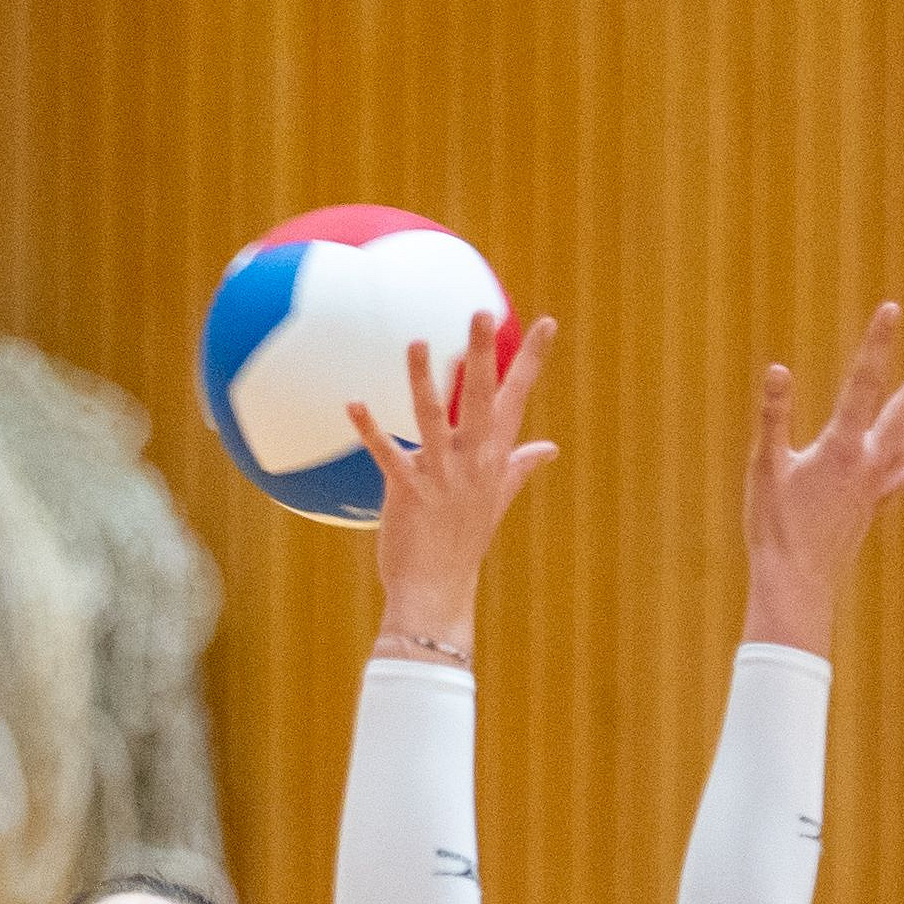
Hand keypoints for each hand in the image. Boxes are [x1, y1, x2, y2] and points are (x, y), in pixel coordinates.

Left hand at [349, 312, 557, 658]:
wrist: (438, 590)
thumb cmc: (464, 543)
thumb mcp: (497, 501)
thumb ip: (520, 467)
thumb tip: (550, 448)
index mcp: (493, 458)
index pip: (518, 399)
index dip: (532, 360)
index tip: (547, 322)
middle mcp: (472, 462)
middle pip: (482, 398)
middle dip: (484, 354)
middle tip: (482, 312)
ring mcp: (441, 476)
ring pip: (433, 419)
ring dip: (423, 381)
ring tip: (417, 342)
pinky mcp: (409, 492)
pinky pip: (388, 456)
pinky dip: (370, 430)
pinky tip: (353, 402)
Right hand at [741, 302, 903, 653]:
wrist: (795, 583)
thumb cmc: (773, 527)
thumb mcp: (765, 467)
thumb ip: (773, 416)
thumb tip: (777, 369)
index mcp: (842, 447)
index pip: (864, 383)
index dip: (877, 344)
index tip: (892, 309)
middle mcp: (869, 461)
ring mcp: (876, 485)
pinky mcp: (873, 506)